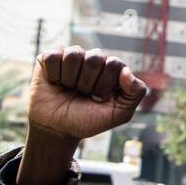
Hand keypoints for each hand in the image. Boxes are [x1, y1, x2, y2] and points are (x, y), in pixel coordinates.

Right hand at [27, 47, 146, 141]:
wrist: (57, 130)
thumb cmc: (88, 120)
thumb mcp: (119, 113)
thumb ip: (135, 93)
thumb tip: (126, 70)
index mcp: (112, 69)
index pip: (114, 64)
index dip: (104, 85)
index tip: (98, 98)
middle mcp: (93, 59)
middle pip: (94, 58)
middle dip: (87, 83)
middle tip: (82, 94)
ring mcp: (72, 57)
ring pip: (74, 55)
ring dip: (70, 79)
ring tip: (69, 89)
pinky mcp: (50, 58)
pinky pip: (53, 56)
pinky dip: (53, 75)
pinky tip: (55, 83)